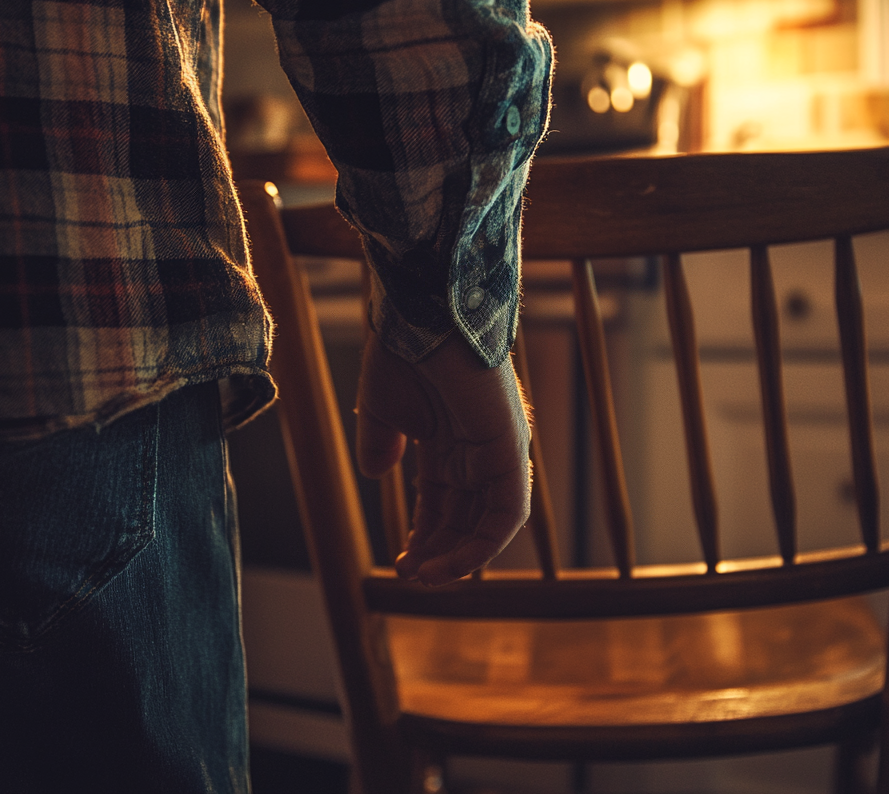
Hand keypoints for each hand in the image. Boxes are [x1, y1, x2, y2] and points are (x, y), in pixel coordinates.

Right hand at [355, 331, 531, 585]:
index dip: (425, 536)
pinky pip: (508, 511)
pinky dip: (482, 544)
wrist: (420, 310)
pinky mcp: (510, 447)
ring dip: (457, 557)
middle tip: (407, 576)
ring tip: (422, 577)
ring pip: (488, 523)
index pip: (445, 502)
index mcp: (453, 440)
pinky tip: (449, 564)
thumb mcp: (382, 408)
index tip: (400, 562)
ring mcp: (499, 449)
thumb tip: (378, 477)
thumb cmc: (403, 349)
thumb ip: (382, 444)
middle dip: (438, 552)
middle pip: (466, 517)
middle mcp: (481, 448)